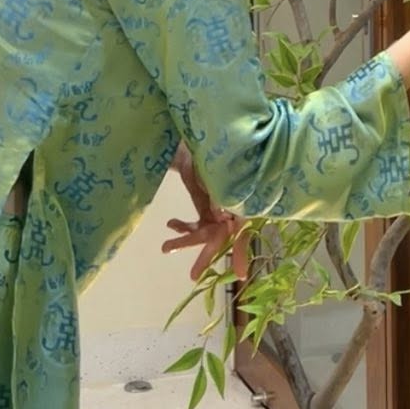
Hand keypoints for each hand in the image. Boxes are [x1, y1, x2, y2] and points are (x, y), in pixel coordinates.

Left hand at [164, 145, 250, 281]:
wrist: (204, 132)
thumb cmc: (219, 149)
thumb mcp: (219, 170)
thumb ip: (221, 193)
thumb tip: (219, 215)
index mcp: (243, 201)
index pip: (244, 230)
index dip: (241, 251)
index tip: (239, 274)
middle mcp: (233, 208)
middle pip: (221, 236)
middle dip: (205, 255)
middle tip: (193, 276)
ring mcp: (220, 207)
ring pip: (206, 231)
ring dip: (186, 240)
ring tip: (165, 247)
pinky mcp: (207, 204)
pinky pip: (197, 222)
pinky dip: (184, 226)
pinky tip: (171, 225)